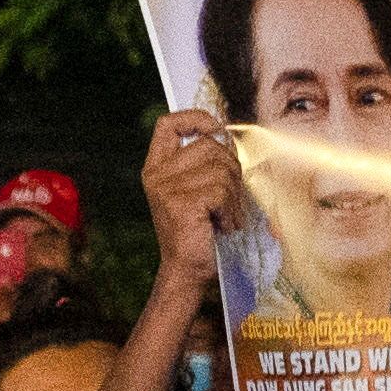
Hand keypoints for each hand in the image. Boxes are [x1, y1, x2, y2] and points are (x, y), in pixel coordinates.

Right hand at [137, 107, 241, 272]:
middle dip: (231, 169)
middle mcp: (157, 175)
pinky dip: (230, 210)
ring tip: (223, 216)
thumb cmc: (199, 232)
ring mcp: (166, 189)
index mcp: (157, 168)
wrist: (188, 272)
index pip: (169, 124)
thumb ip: (205, 161)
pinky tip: (222, 225)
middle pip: (210, 145)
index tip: (216, 129)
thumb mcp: (198, 189)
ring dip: (233, 194)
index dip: (196, 118)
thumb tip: (229, 134)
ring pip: (221, 168)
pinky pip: (222, 190)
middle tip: (226, 199)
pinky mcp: (180, 203)